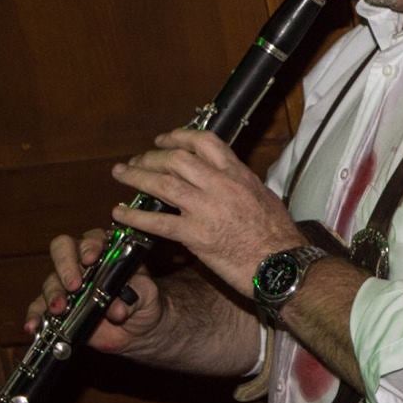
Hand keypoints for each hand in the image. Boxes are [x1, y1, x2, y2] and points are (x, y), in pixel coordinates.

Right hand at [27, 228, 164, 356]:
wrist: (140, 330)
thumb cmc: (145, 303)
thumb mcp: (149, 296)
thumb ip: (137, 296)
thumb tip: (117, 308)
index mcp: (106, 252)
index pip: (91, 239)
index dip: (89, 246)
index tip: (91, 259)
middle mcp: (82, 264)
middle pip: (62, 251)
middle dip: (65, 266)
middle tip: (74, 284)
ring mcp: (66, 286)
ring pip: (50, 281)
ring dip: (53, 294)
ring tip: (59, 309)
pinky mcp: (57, 308)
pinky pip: (39, 309)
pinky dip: (35, 317)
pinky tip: (33, 326)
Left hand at [109, 128, 302, 298]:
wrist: (283, 265)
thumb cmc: (279, 236)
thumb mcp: (265, 198)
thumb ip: (242, 185)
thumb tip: (230, 179)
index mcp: (239, 175)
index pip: (205, 142)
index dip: (178, 137)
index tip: (163, 140)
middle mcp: (220, 186)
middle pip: (177, 159)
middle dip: (151, 157)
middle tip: (138, 160)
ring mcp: (206, 210)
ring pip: (162, 183)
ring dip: (136, 176)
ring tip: (121, 174)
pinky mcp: (195, 236)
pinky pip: (157, 222)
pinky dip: (134, 216)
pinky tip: (119, 213)